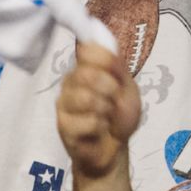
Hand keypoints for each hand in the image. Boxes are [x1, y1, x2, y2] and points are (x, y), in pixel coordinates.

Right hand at [57, 41, 140, 180]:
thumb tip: (100, 41)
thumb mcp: (128, 88)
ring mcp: (64, 102)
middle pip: (87, 73)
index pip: (88, 49)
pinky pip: (87, 121)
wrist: (114, 149)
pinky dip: (100, 126)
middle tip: (113, 100)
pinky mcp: (62, 124)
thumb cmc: (120, 116)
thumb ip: (116, 66)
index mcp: (86, 67)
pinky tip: (98, 130)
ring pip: (85, 98)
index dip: (106, 61)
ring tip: (106, 116)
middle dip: (109, 89)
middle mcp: (70, 80)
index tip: (115, 75)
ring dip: (105, 109)